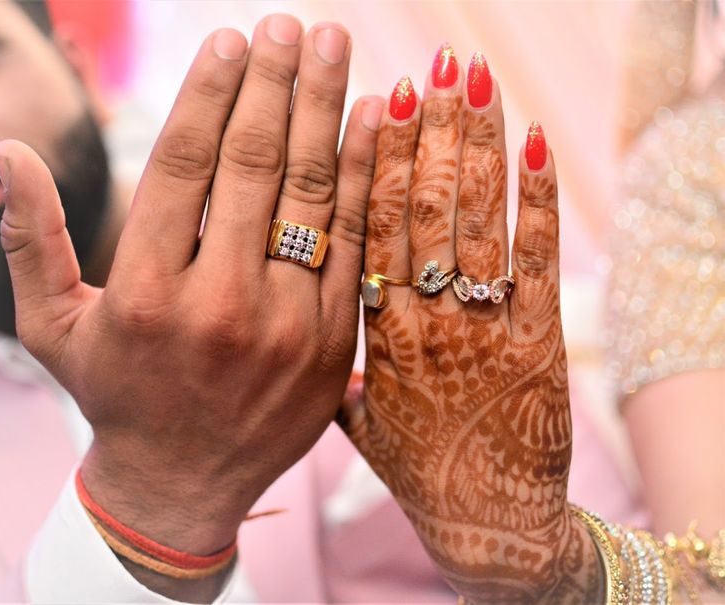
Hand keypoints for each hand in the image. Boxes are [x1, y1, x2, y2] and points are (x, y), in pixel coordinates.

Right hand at [0, 15, 381, 600]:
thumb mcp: (56, 328)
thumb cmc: (118, 397)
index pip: (184, 166)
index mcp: (144, 293)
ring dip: (324, 109)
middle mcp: (219, 305)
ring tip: (333, 45)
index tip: (231, 41)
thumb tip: (6, 154)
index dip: (210, 93)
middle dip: (274, 83)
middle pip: (254, 166)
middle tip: (290, 25)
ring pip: (311, 195)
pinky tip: (369, 117)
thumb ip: (32, 241)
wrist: (184, 484)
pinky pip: (354, 243)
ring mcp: (287, 325)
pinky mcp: (333, 342)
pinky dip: (363, 175)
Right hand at [341, 49, 602, 602]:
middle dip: (428, 130)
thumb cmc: (420, 468)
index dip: (376, 161)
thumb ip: (342, 368)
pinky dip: (535, 198)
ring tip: (472, 79)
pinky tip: (532, 141)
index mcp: (376, 333)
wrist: (485, 521)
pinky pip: (535, 259)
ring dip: (474, 144)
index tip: (377, 103)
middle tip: (428, 64)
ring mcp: (482, 328)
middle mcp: (424, 320)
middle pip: (422, 208)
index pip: (370, 229)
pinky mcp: (537, 341)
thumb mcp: (364, 421)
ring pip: (474, 220)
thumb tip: (316, 328)